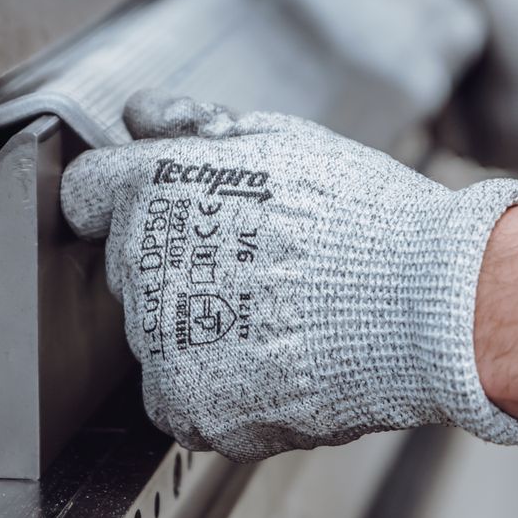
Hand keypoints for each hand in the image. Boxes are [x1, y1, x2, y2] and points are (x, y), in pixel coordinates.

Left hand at [60, 89, 517, 461]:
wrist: (430, 305)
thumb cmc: (369, 220)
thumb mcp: (285, 142)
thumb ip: (197, 128)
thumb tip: (142, 115)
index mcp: (158, 184)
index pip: (86, 193)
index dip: (124, 200)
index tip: (165, 214)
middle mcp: (146, 259)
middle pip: (129, 267)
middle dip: (178, 265)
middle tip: (260, 268)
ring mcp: (162, 338)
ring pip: (156, 337)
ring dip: (202, 332)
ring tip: (282, 320)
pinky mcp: (188, 402)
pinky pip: (179, 402)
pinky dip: (219, 393)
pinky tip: (275, 367)